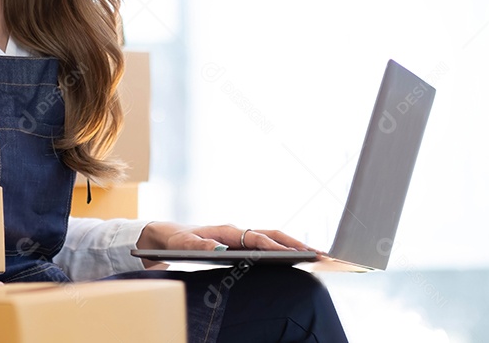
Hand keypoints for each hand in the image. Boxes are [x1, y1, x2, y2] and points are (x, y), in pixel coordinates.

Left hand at [136, 222, 320, 266]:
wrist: (170, 234)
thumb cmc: (177, 239)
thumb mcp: (182, 243)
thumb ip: (198, 246)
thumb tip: (219, 250)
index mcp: (226, 231)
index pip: (255, 238)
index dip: (274, 246)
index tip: (291, 253)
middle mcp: (238, 231)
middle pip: (272, 235)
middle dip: (295, 243)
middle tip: (319, 253)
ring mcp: (242, 237)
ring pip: (273, 238)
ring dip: (294, 245)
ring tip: (317, 255)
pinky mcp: (242, 244)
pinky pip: (268, 245)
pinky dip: (284, 249)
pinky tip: (298, 258)